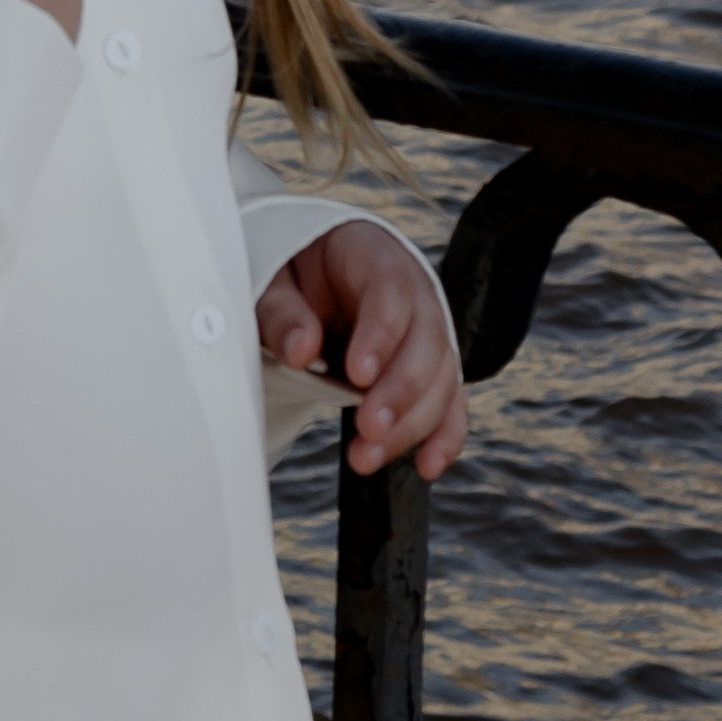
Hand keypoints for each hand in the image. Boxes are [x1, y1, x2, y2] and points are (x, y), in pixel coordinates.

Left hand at [257, 220, 467, 483]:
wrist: (309, 276)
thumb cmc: (290, 273)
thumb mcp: (272, 282)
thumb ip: (283, 313)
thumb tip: (301, 350)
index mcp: (374, 255)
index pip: (391, 291)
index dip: (381, 335)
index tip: (357, 375)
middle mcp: (414, 290)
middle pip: (426, 340)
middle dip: (400, 390)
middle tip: (368, 428)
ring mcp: (428, 330)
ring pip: (440, 377)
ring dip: (412, 423)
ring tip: (368, 456)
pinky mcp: (431, 368)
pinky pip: (448, 402)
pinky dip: (442, 436)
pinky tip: (426, 465)